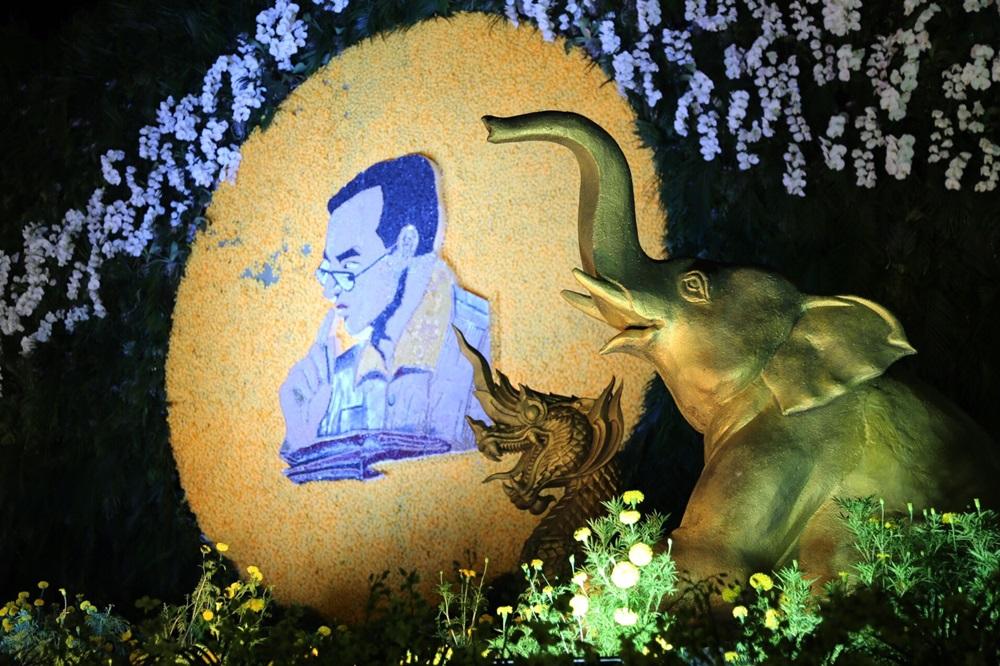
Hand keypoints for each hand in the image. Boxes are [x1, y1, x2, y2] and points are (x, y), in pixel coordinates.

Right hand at [279, 309, 339, 452]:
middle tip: (323, 388)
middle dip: (323, 369)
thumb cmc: (321, 407)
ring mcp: (295, 374)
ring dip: (315, 382)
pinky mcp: (287, 384)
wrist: (308, 426)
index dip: (326, 326)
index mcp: (320, 366)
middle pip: (317, 352)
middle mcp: (307, 366)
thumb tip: (331, 337)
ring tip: (313, 396)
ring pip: (309, 366)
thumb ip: (328, 362)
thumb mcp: (329, 383)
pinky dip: (306, 389)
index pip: (322, 342)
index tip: (333, 311)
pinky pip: (299, 378)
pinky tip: (304, 398)